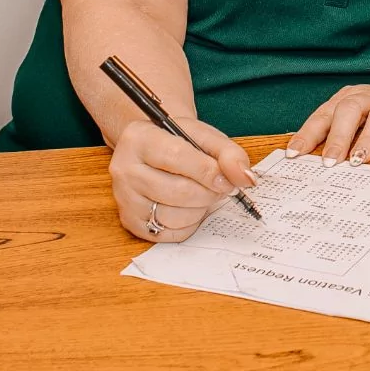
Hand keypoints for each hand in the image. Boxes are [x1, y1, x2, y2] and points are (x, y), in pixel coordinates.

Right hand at [109, 117, 255, 243]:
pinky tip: (190, 207)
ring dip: (200, 209)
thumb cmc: (180, 143)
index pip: (176, 156)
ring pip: (173, 216)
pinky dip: (189, 224)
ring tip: (203, 195)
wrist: (155, 151)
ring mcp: (124, 198)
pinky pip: (169, 233)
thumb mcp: (205, 137)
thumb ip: (229, 154)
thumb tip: (245, 178)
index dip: (207, 171)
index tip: (226, 179)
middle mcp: (124, 169)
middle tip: (219, 187)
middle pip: (177, 191)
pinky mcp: (130, 222)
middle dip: (208, 193)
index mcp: (139, 138)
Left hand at [286, 80, 369, 165]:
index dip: (308, 133)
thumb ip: (340, 136)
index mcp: (350, 99)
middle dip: (338, 136)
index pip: (324, 115)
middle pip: (349, 110)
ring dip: (368, 138)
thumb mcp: (361, 121)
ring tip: (358, 160)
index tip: (294, 154)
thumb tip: (310, 166)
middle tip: (329, 162)